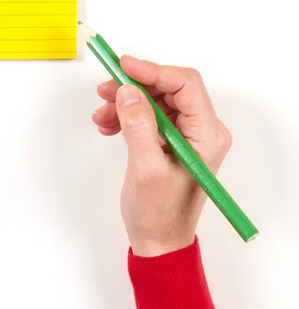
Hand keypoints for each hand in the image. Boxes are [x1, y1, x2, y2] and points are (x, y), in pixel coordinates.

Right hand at [92, 56, 231, 256]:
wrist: (158, 241)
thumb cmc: (159, 214)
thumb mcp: (146, 170)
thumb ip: (138, 127)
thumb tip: (127, 91)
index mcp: (206, 135)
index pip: (185, 85)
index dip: (153, 71)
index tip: (122, 67)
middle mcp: (201, 131)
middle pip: (169, 89)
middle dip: (135, 87)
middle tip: (104, 91)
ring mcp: (185, 136)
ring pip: (155, 101)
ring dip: (126, 102)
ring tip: (101, 115)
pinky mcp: (169, 142)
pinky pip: (148, 116)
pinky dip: (126, 116)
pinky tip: (108, 125)